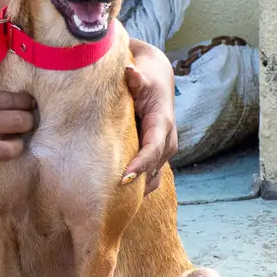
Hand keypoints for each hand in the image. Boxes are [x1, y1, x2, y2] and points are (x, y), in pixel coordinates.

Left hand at [123, 39, 177, 193]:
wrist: (157, 80)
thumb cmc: (146, 77)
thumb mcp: (141, 75)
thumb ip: (135, 78)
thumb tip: (130, 72)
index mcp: (163, 124)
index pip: (152, 149)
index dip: (140, 165)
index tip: (124, 179)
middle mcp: (167, 141)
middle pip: (151, 168)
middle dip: (134, 184)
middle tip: (109, 199)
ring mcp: (163, 151)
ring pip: (152, 177)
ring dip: (136, 190)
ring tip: (112, 205)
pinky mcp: (156, 156)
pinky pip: (150, 178)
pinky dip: (137, 187)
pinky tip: (118, 199)